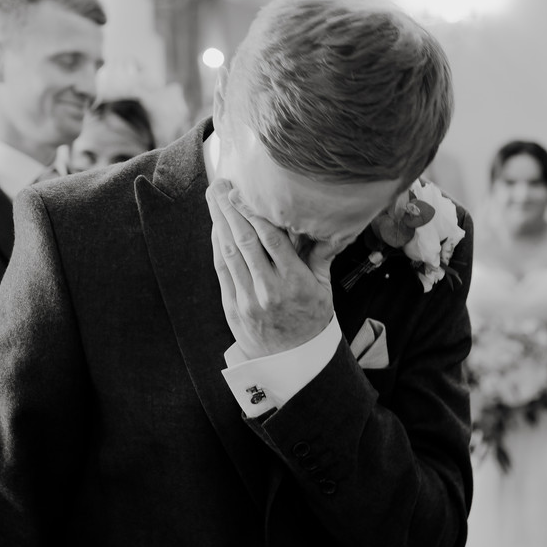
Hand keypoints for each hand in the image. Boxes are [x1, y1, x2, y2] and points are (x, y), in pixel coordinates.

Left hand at [206, 179, 337, 359]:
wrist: (294, 362)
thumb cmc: (312, 320)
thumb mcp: (324, 288)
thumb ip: (321, 255)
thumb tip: (333, 226)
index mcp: (295, 282)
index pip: (271, 239)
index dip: (254, 212)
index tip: (243, 191)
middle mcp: (269, 290)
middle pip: (245, 241)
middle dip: (230, 209)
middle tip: (220, 184)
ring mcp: (248, 300)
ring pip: (229, 253)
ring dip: (219, 222)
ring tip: (213, 199)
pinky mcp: (234, 308)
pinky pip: (222, 270)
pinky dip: (217, 246)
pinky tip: (216, 228)